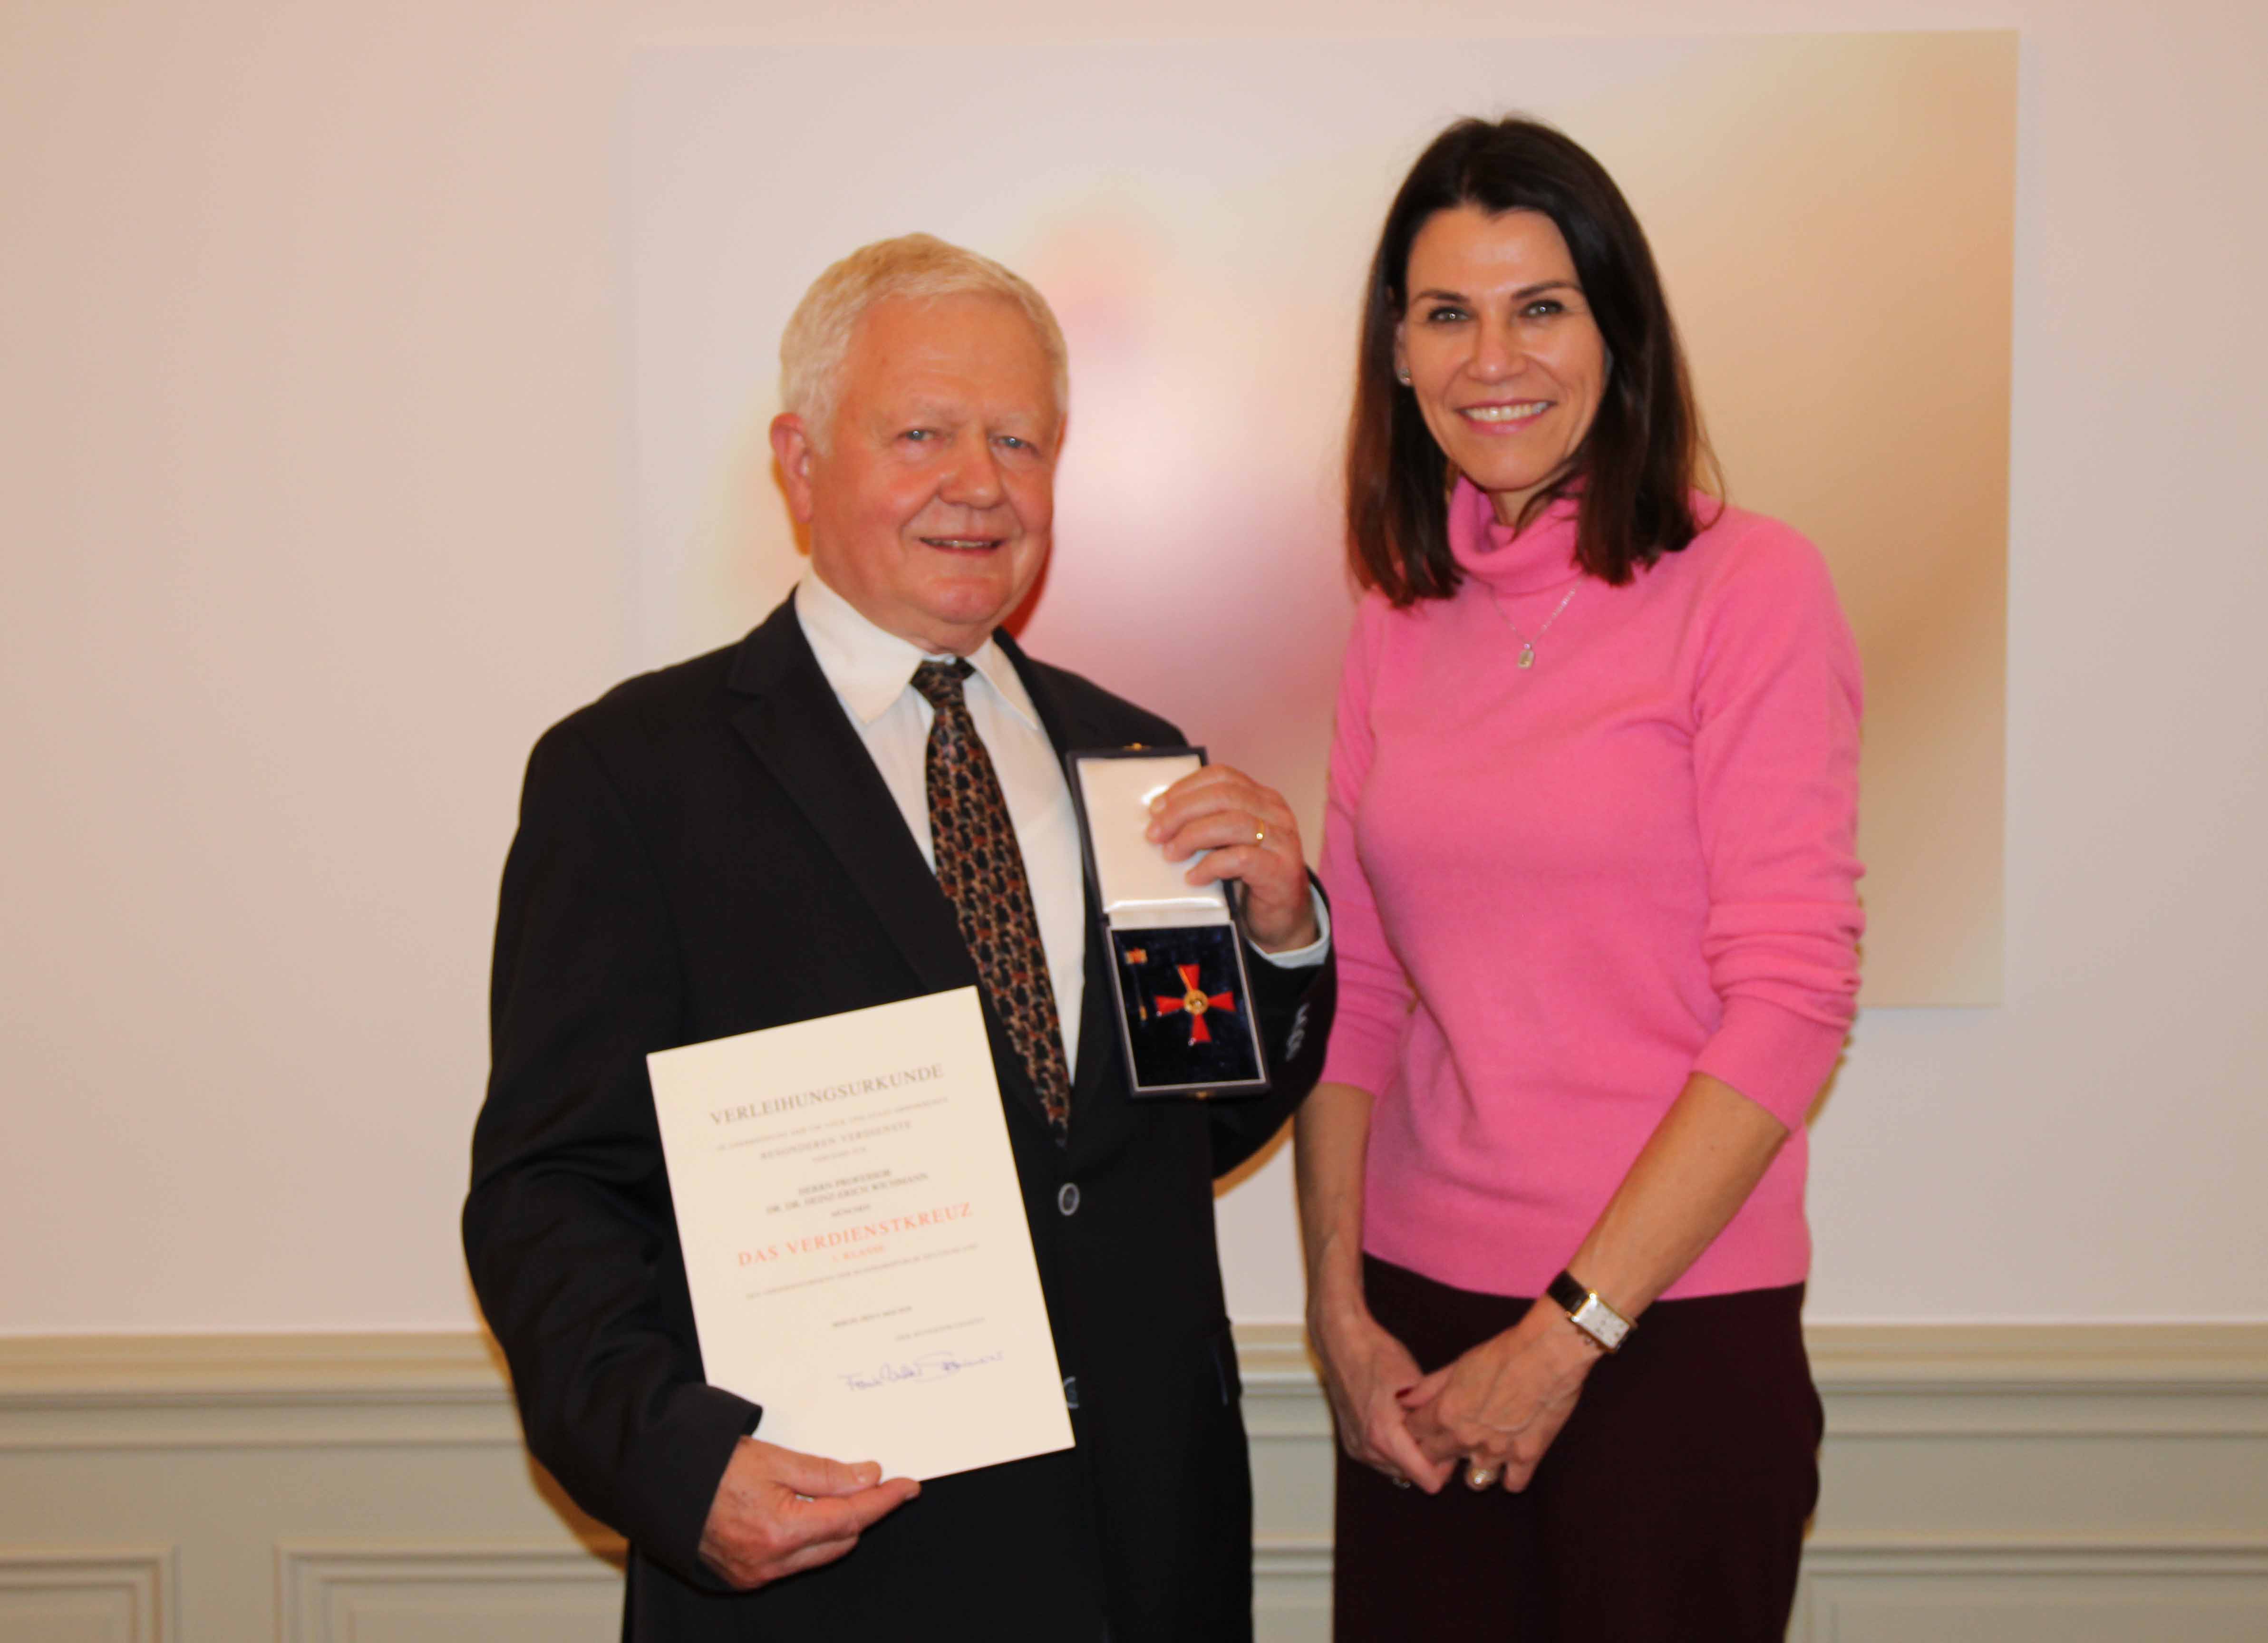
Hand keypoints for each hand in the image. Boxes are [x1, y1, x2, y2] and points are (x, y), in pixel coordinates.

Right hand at [697, 1437, 919, 1588]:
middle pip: (840, 1540)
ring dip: (834, 1527)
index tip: (908, 1487)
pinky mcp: (745, 1578)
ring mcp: (756, 1575)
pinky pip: (793, 1563)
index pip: (851, 1517)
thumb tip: (869, 1477)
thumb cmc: (710, 1467)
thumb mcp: (774, 1458)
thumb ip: (825, 1473)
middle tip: (873, 1483)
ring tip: (835, 1494)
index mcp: (780, 1530)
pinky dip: (806, 1541)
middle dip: (860, 1512)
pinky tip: (803, 1515)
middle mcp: (770, 1562)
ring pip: (819, 1554)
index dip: (883, 1501)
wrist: (662, 1485)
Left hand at [1146, 764, 1317, 951]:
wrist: (1285, 915)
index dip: (1186, 788)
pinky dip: (1210, 866)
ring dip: (1193, 836)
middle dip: (1182, 811)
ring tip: (1171, 853)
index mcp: (1262, 799)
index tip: (1157, 807)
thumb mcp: (1230, 841)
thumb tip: (1162, 817)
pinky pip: (1241, 859)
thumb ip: (1209, 823)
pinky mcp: (1281, 870)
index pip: (1223, 776)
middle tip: (1155, 833)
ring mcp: (1282, 841)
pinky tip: (1194, 877)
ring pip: (1233, 823)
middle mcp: (1276, 814)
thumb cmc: (1251, 876)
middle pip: (1224, 795)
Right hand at [1310, 1307, 1453, 1492]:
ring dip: (1410, 1453)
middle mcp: (1368, 1449)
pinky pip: (1381, 1459)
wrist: (1342, 1342)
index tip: (1450, 1446)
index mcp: (1385, 1435)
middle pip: (1413, 1475)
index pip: (1427, 1479)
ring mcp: (1357, 1448)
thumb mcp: (1417, 1383)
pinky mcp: (1351, 1443)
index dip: (1445, 1465)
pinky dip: (1393, 1448)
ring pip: (1397, 1469)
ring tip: (1415, 1423)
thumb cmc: (1377, 1355)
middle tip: (1435, 1429)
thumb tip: (1454, 1436)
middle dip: (1428, 1458)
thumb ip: (1434, 1417)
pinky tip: (1397, 1422)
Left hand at [1398, 1301, 1599, 1491]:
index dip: (1417, 1430)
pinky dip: (1510, 1476)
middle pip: (1436, 1459)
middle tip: (1448, 1441)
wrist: (1547, 1353)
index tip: (1423, 1427)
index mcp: (1445, 1412)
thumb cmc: (1503, 1353)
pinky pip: (1512, 1484)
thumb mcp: (1458, 1364)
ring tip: (1482, 1451)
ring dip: (1474, 1468)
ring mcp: (1497, 1451)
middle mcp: (1466, 1437)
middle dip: (1437, 1452)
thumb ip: (1428, 1388)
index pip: (1414, 1434)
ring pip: (1474, 1480)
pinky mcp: (1527, 1457)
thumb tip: (1403, 1400)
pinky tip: (1511, 1462)